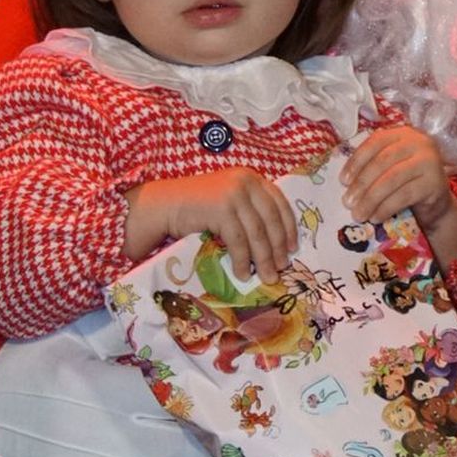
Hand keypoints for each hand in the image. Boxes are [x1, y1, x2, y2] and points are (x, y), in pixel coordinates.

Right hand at [0, 315, 237, 456]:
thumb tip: (172, 297)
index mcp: (92, 385)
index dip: (213, 397)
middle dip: (227, 449)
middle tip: (273, 449)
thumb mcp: (63, 336)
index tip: (255, 398)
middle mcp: (94, 435)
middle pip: (177, 445)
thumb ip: (116, 322)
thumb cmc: (27, 369)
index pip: (165, 392)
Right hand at [126, 166, 297, 282]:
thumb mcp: (229, 202)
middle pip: (270, 220)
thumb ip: (250, 211)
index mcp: (251, 178)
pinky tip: (243, 274)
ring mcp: (233, 195)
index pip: (279, 203)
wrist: (164, 205)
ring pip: (257, 233)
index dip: (288, 227)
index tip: (293, 247)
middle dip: (278, 248)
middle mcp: (245, 182)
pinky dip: (243, 261)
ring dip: (264, 259)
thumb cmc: (197, 207)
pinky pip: (238, 241)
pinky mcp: (220, 210)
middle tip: (282, 269)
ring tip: (267, 278)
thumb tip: (277, 245)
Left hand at [341, 125, 456, 265]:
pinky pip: (404, 196)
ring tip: (359, 214)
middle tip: (347, 203)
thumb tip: (346, 181)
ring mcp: (429, 161)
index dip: (357, 161)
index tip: (343, 181)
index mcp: (403, 133)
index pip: (376, 142)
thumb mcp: (391, 167)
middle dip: (362, 183)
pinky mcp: (434, 183)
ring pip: (392, 179)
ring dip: (371, 199)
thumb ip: (373, 165)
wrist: (437, 202)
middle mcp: (419, 142)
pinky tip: (375, 217)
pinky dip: (386, 208)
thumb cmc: (407, 182)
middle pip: (383, 161)